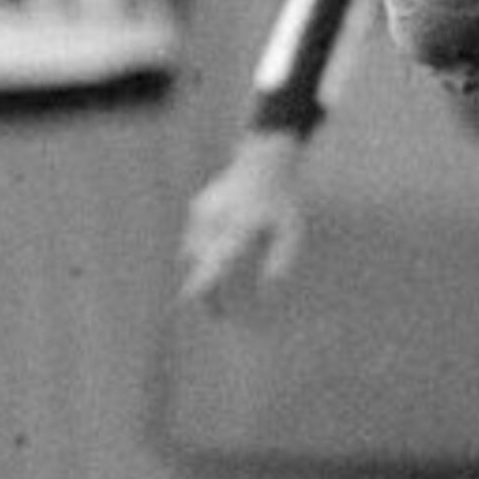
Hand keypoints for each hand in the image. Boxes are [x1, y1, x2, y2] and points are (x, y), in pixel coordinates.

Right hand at [178, 131, 310, 314]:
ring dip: (201, 272)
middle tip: (219, 316)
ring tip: (216, 291)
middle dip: (204, 290)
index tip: (186, 300)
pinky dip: (203, 253)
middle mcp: (215, 220)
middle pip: (199, 263)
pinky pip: (194, 239)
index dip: (201, 280)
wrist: (263, 162)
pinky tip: (220, 250)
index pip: (216, 259)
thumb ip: (279, 261)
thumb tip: (267, 292)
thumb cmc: (282, 202)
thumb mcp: (291, 232)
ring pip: (192, 252)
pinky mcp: (197, 209)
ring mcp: (202, 213)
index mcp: (240, 227)